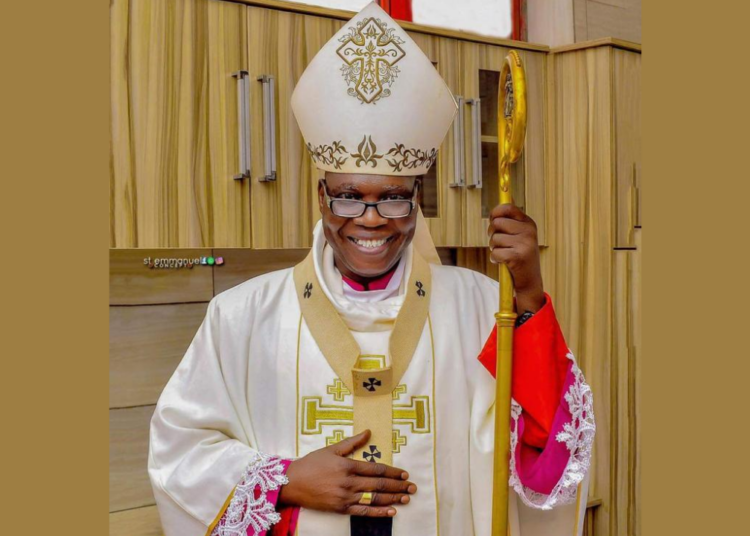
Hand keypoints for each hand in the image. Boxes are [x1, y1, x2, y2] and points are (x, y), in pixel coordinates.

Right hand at [278, 430, 416, 517]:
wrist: (292, 482)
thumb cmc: (311, 464)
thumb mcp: (331, 449)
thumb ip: (352, 442)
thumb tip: (368, 432)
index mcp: (348, 465)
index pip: (376, 468)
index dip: (393, 472)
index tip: (405, 474)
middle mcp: (349, 482)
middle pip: (379, 484)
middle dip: (398, 486)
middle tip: (412, 487)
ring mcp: (345, 497)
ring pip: (374, 498)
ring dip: (392, 498)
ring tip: (406, 498)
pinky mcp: (340, 508)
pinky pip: (363, 512)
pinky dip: (378, 512)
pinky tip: (391, 511)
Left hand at [487, 203, 544, 312]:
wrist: (530, 280)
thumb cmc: (520, 255)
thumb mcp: (519, 235)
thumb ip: (510, 222)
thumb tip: (498, 207)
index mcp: (528, 223)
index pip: (508, 207)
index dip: (495, 212)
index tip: (492, 219)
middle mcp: (529, 231)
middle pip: (496, 223)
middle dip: (492, 234)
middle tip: (499, 243)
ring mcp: (525, 244)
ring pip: (494, 239)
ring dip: (494, 248)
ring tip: (505, 254)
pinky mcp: (518, 257)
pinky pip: (495, 253)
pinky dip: (495, 259)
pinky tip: (504, 262)